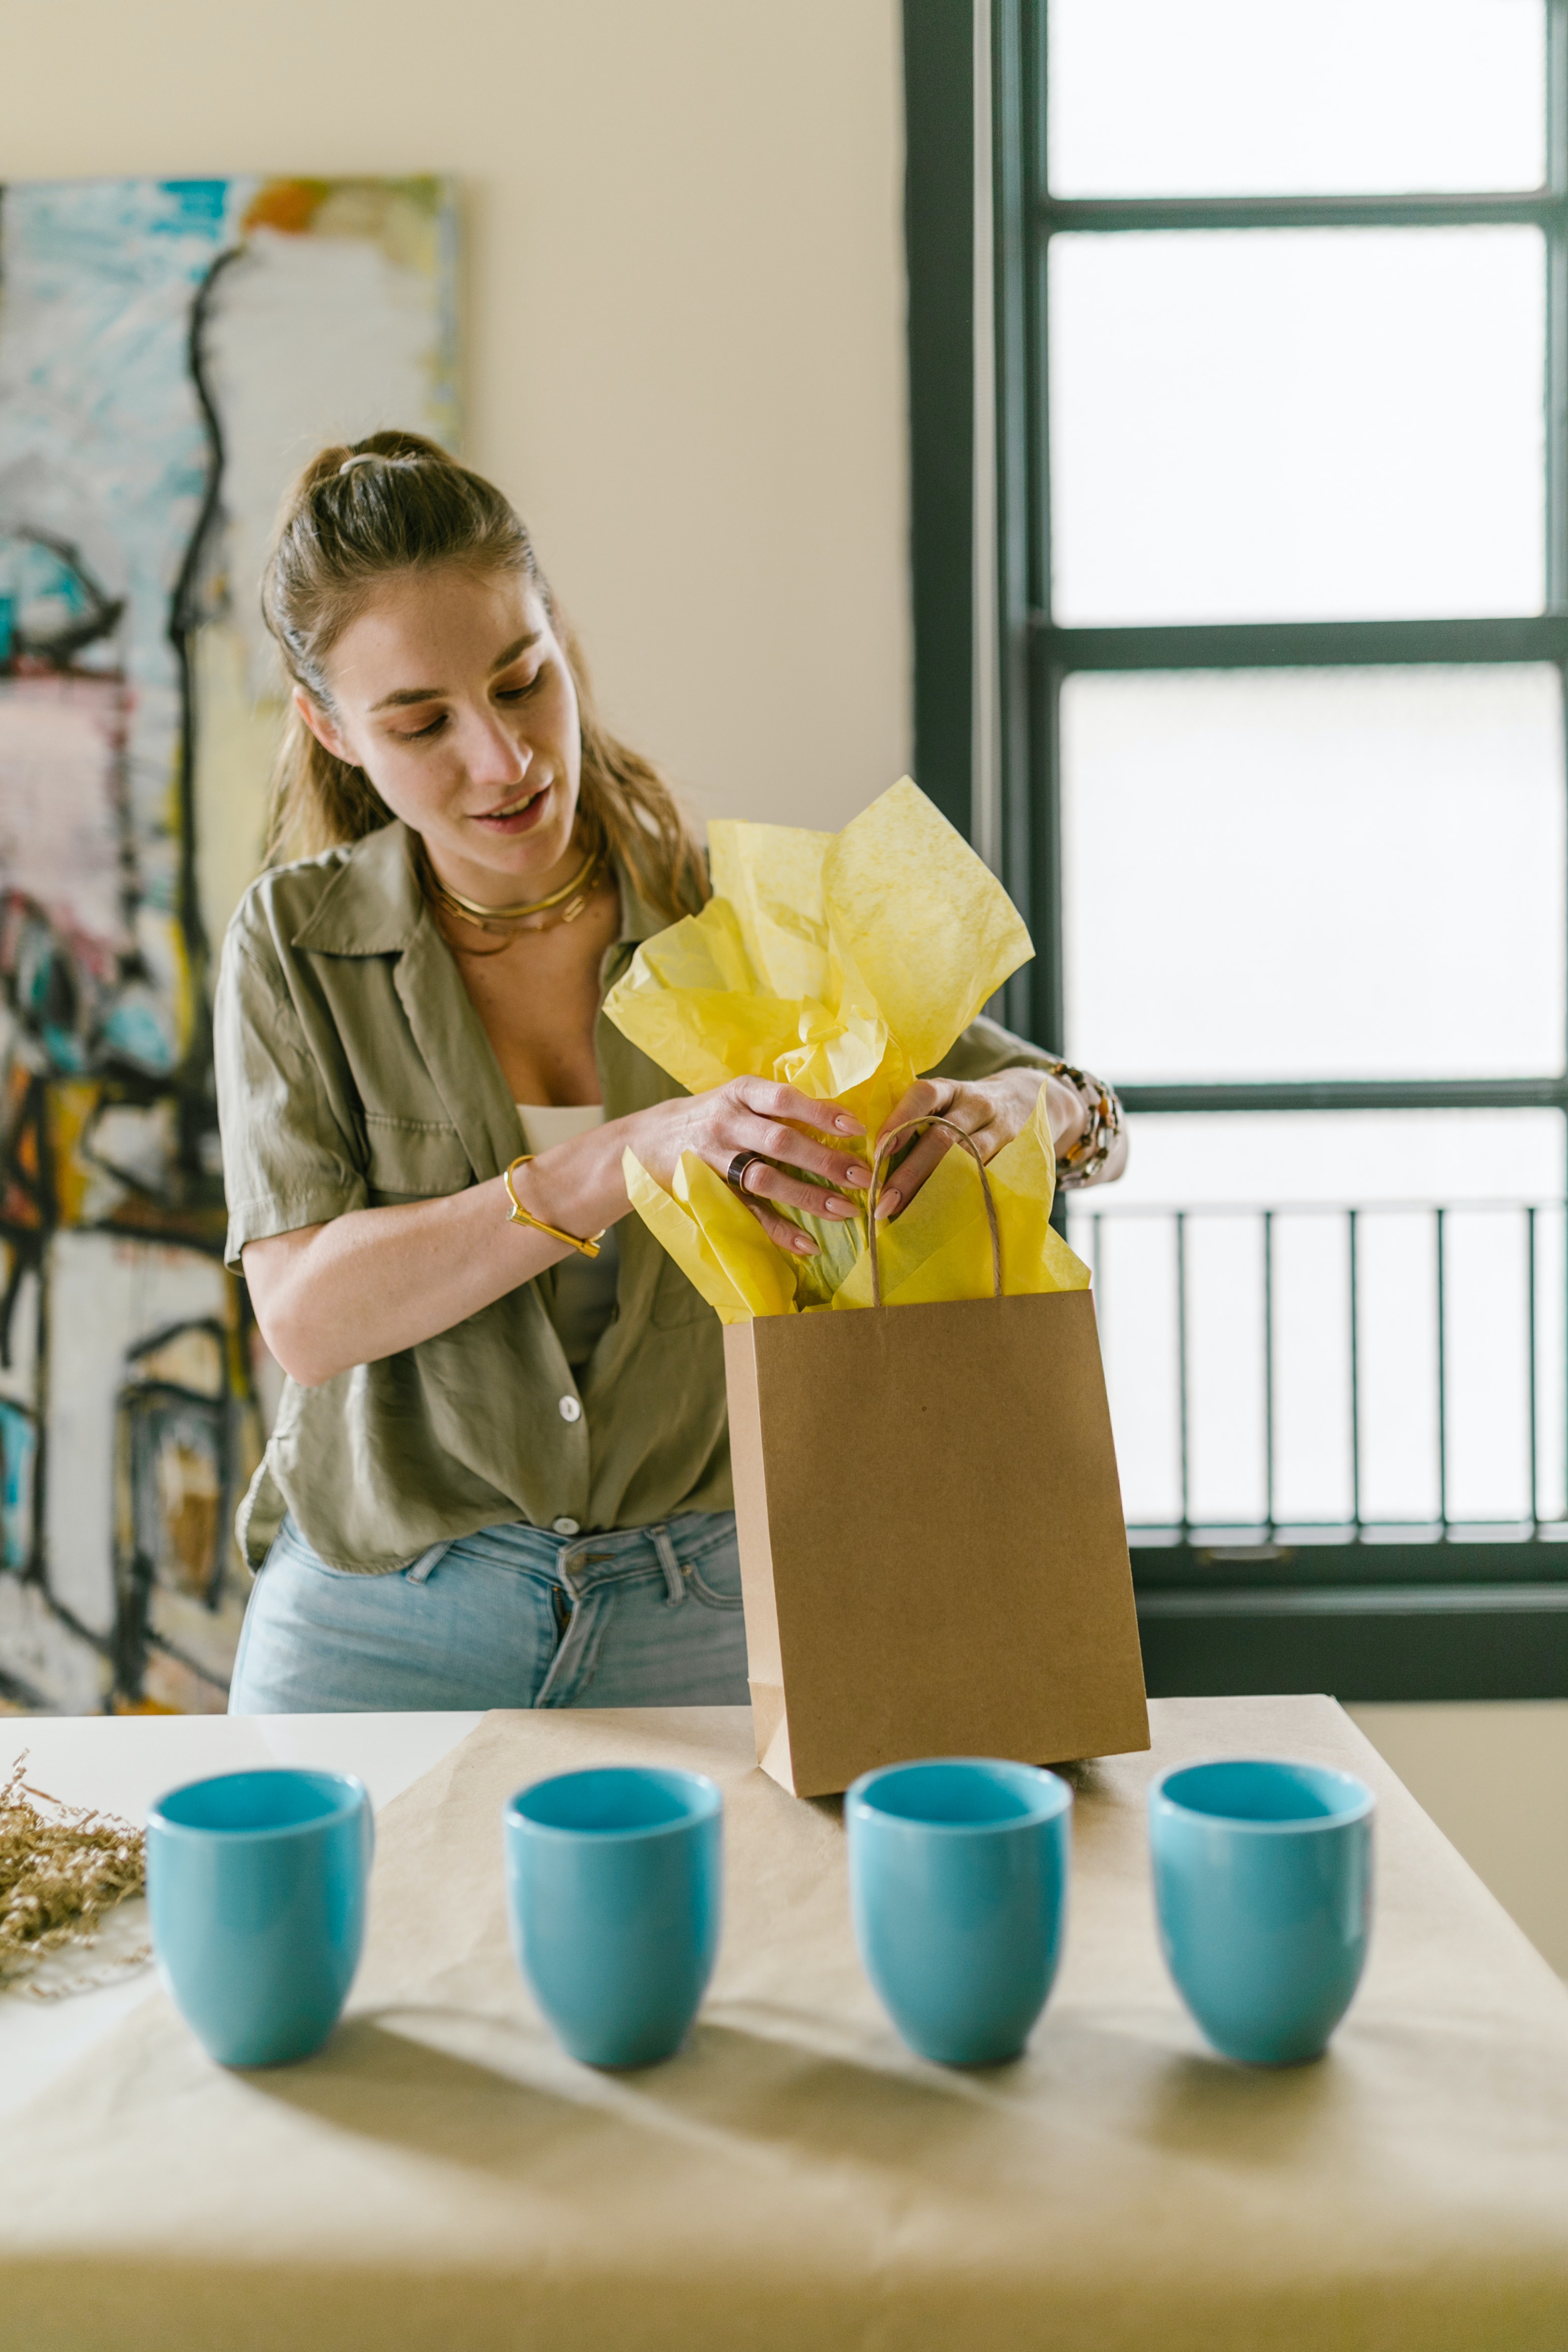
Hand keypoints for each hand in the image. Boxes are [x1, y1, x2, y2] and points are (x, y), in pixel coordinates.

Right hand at [630, 1079, 870, 1257]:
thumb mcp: (739, 1097)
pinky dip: (778, 1230)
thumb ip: (778, 1105)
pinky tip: (807, 1243)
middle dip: (824, 1161)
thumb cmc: (713, 1115)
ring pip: (764, 1179)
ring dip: (807, 1197)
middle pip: (780, 1141)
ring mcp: (715, 1158)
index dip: (821, 1112)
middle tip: (863, 1176)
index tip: (857, 1127)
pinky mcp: (709, 1191)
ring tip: (844, 1210)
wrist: (648, 1138)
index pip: (784, 1098)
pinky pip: (746, 1213)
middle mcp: (727, 1122)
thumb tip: (843, 1118)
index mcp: (740, 1092)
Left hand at [873, 1069, 1070, 1220]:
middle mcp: (976, 1105)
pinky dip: (961, 1197)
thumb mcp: (946, 1098)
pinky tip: (939, 1217)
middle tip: (882, 1203)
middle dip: (910, 1173)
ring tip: (904, 1215)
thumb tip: (867, 1157)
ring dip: (932, 1190)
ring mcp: (999, 1130)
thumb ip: (915, 1118)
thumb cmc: (967, 1106)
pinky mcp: (1015, 1155)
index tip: (878, 1151)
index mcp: (951, 1089)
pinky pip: (987, 1178)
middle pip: (942, 1137)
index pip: (924, 1095)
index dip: (900, 1119)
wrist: (1030, 1099)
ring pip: (966, 1160)